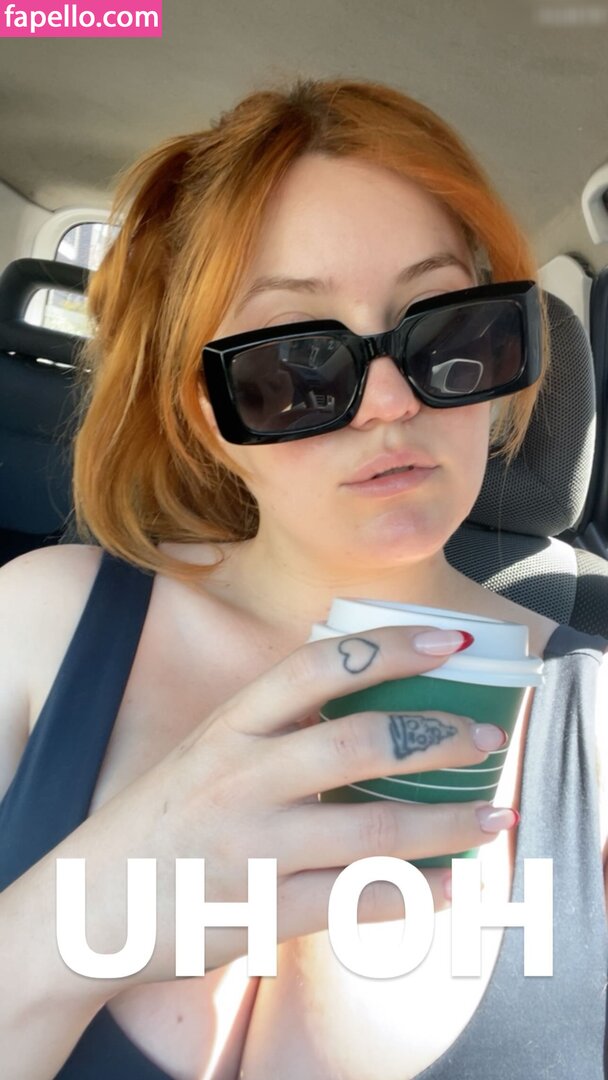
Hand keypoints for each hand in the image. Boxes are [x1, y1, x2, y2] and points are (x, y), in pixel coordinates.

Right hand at [70, 624, 511, 990]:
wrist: (90, 906)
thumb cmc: (158, 820)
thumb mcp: (204, 751)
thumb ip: (272, 725)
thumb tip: (360, 698)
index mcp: (228, 727)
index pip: (318, 667)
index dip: (389, 649)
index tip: (447, 642)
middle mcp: (241, 779)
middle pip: (360, 743)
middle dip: (439, 735)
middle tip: (487, 736)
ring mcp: (253, 848)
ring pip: (374, 829)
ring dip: (448, 822)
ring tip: (494, 815)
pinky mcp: (262, 913)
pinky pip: (356, 902)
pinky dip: (417, 894)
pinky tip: (452, 885)